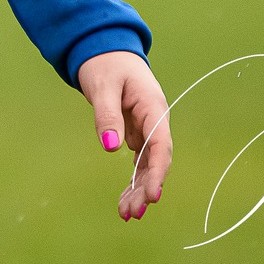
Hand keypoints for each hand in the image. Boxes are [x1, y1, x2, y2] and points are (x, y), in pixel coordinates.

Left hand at [77, 49, 171, 220]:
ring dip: (138, 189)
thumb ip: (107, 116)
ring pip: (147, 165)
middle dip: (146, 188)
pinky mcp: (135, 132)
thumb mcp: (103, 87)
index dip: (158, 172)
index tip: (153, 195)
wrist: (104, 49)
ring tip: (126, 214)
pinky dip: (132, 180)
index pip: (160, 145)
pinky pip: (137, 161)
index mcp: (153, 107)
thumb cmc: (105, 63)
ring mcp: (146, 128)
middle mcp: (154, 121)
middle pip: (155, 160)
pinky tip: (126, 200)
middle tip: (132, 213)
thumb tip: (112, 149)